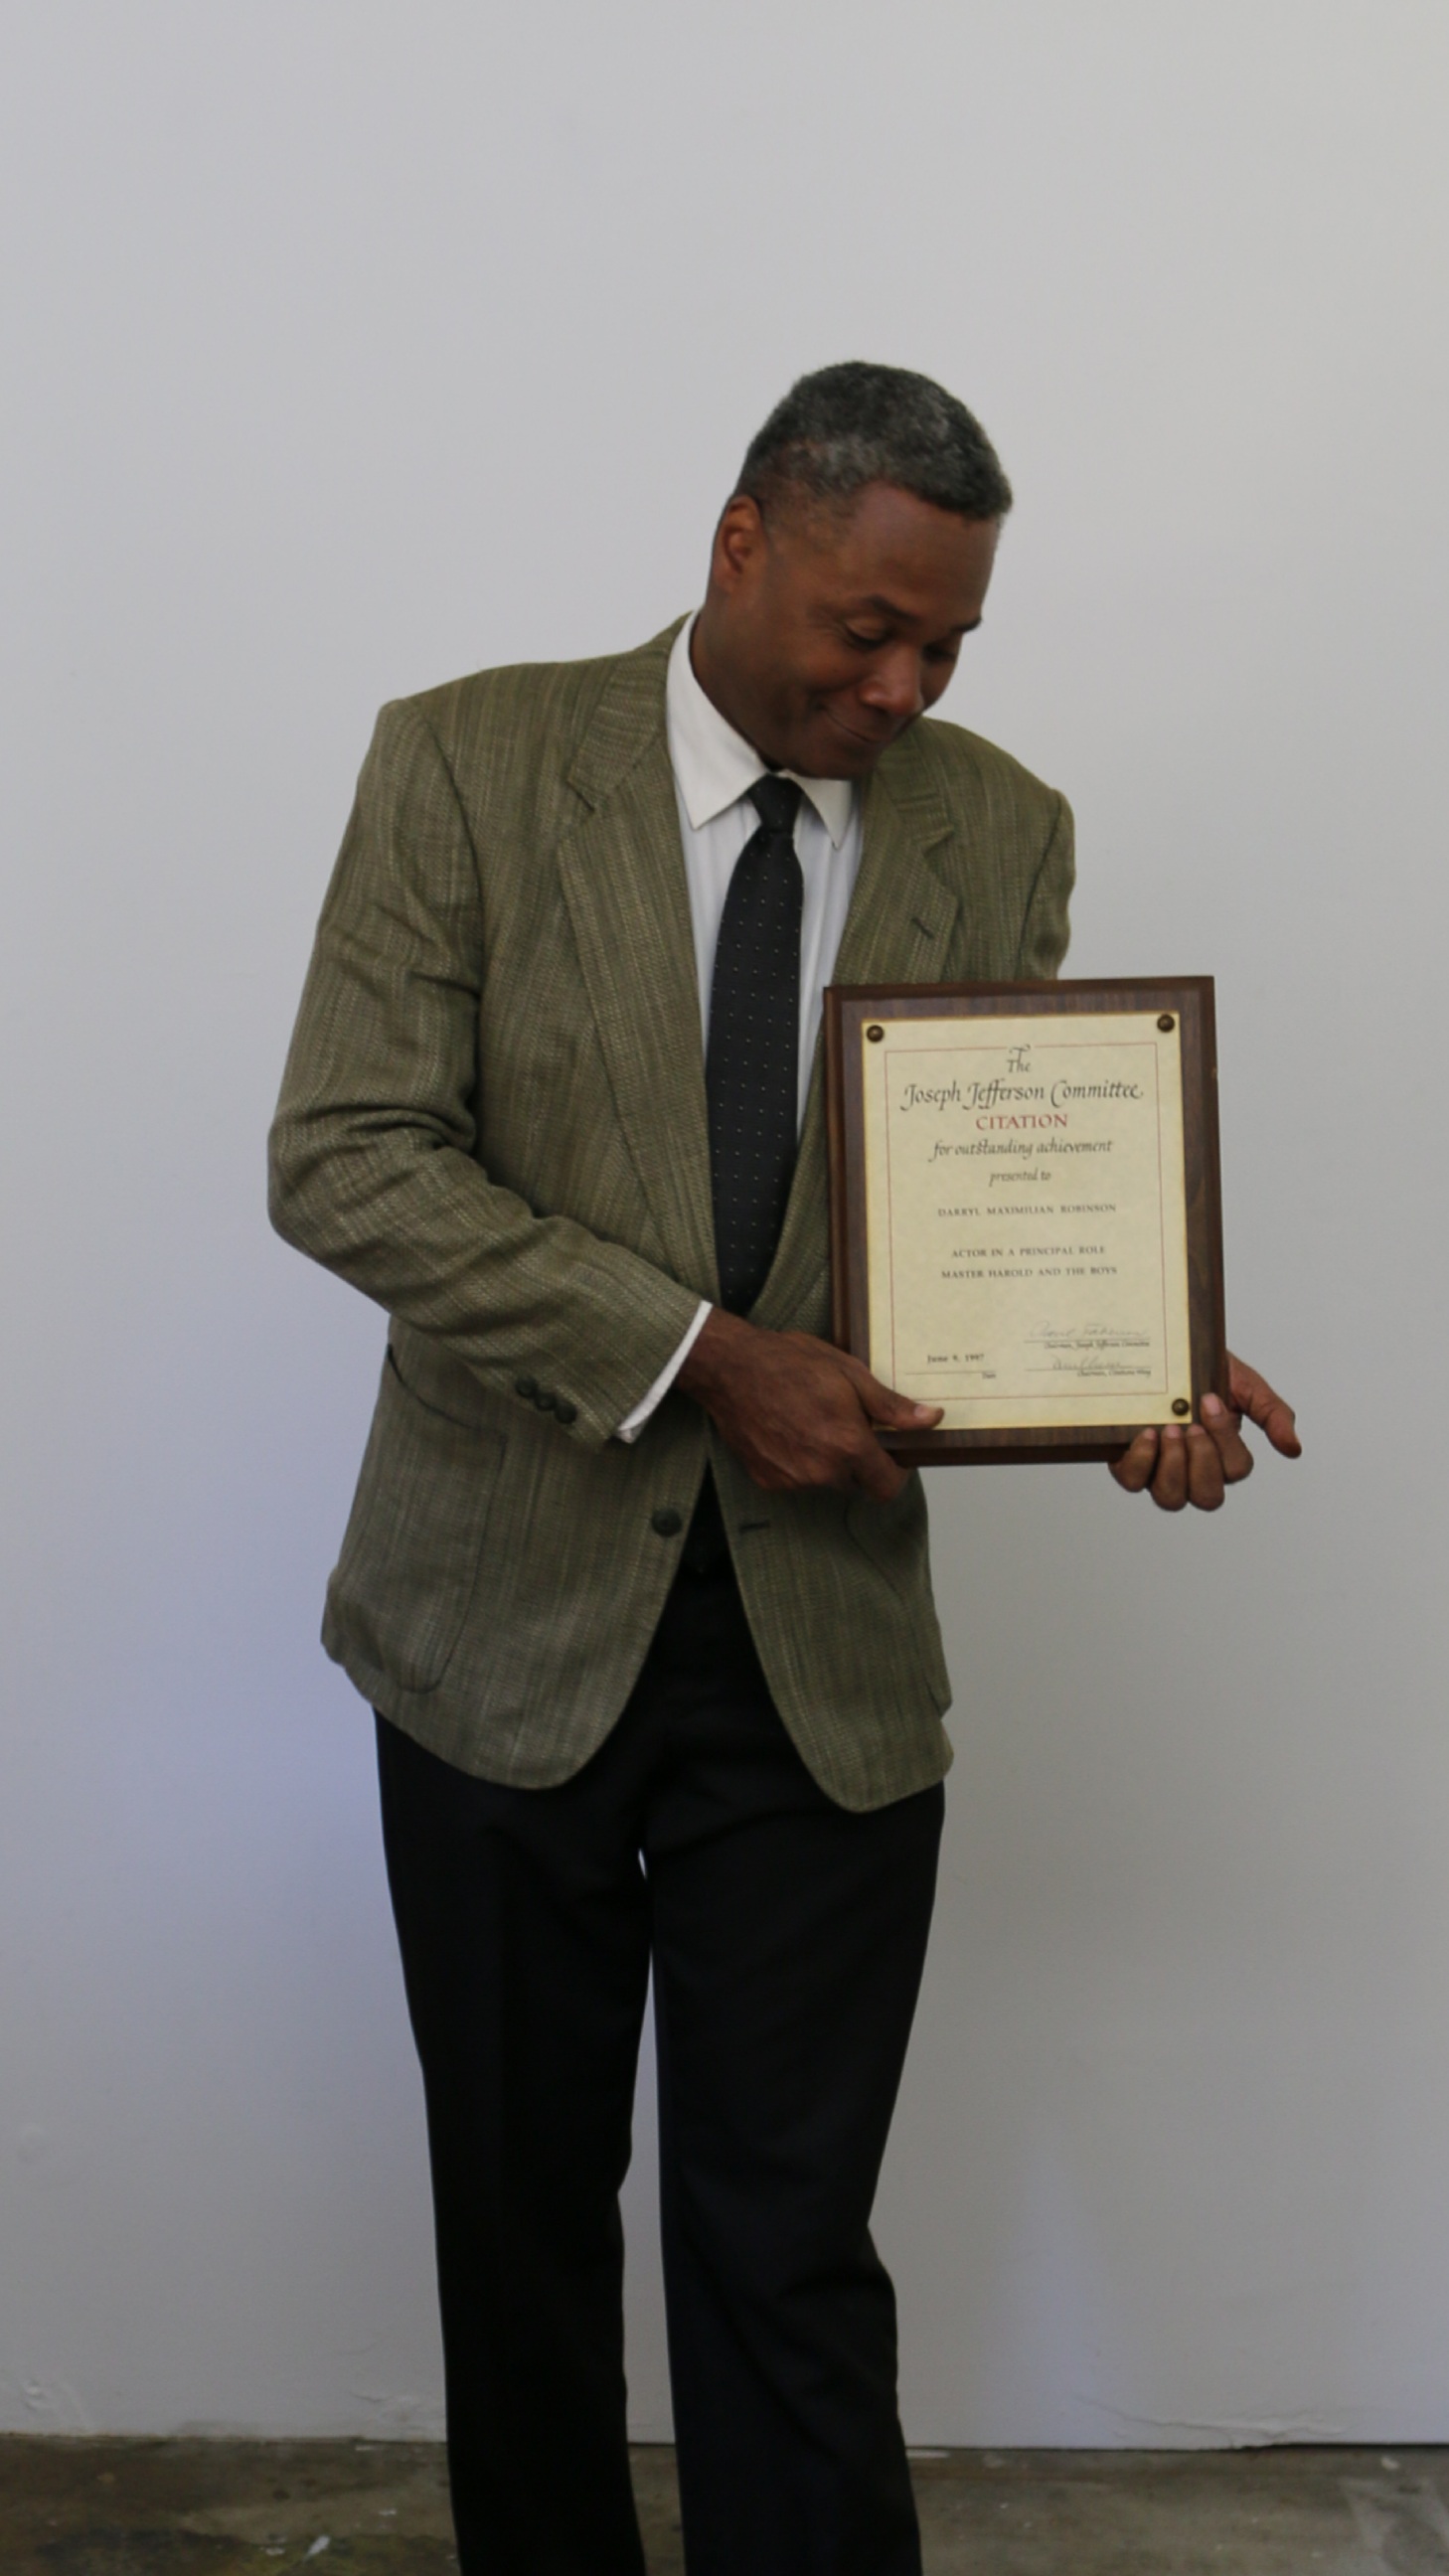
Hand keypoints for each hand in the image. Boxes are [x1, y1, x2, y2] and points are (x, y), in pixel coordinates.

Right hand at [677, 1309, 942, 1498]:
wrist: (729, 1368)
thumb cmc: (788, 1363)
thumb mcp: (849, 1374)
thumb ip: (891, 1406)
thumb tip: (930, 1419)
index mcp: (848, 1445)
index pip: (888, 1487)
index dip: (895, 1473)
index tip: (890, 1453)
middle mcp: (821, 1471)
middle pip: (856, 1482)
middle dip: (859, 1460)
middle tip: (847, 1424)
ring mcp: (791, 1478)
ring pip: (825, 1480)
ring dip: (827, 1460)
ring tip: (811, 1421)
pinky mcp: (767, 1479)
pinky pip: (796, 1479)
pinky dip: (798, 1461)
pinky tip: (788, 1429)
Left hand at [1110, 1351, 1301, 1512]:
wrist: (1165, 1352)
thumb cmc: (1206, 1370)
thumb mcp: (1246, 1385)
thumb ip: (1273, 1414)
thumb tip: (1293, 1449)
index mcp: (1223, 1455)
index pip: (1235, 1469)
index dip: (1225, 1441)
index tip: (1211, 1402)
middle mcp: (1193, 1470)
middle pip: (1207, 1497)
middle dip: (1203, 1462)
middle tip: (1193, 1427)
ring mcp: (1160, 1470)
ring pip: (1171, 1499)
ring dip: (1173, 1466)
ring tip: (1170, 1431)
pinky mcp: (1129, 1462)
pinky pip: (1132, 1482)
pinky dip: (1141, 1462)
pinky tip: (1146, 1434)